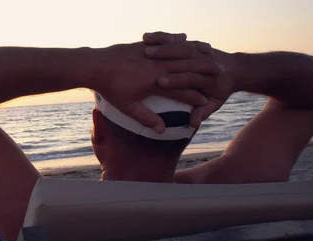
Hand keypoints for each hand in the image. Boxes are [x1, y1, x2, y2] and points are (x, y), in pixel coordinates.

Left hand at [93, 38, 220, 132]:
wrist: (95, 65)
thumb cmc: (110, 89)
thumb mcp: (127, 107)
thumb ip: (146, 118)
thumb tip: (162, 130)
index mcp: (154, 82)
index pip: (180, 90)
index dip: (194, 96)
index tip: (205, 101)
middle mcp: (156, 66)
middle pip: (184, 70)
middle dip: (201, 73)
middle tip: (216, 75)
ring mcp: (150, 54)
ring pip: (176, 53)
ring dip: (192, 54)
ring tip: (206, 54)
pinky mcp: (143, 45)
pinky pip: (164, 42)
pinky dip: (175, 41)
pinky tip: (183, 38)